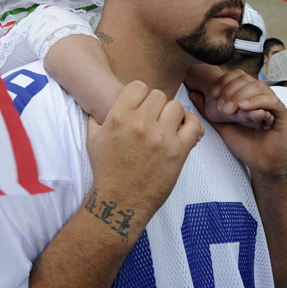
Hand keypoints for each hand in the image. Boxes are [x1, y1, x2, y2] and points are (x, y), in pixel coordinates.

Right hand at [86, 81, 203, 215]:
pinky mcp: (177, 152)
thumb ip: (97, 118)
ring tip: (167, 126)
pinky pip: (193, 125)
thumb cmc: (106, 171)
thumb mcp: (93, 139)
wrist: (119, 201)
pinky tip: (183, 129)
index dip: (141, 94)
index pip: (139, 86)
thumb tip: (99, 105)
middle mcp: (139, 124)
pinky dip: (191, 124)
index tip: (142, 106)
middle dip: (157, 105)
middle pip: (159, 95)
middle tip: (154, 119)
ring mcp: (160, 138)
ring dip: (172, 115)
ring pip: (176, 107)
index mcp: (118, 117)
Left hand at [190, 70, 286, 182]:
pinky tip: (245, 109)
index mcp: (248, 96)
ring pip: (259, 87)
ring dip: (241, 96)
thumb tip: (193, 93)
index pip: (237, 76)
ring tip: (231, 110)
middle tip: (222, 107)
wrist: (261, 164)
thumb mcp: (221, 124)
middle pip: (247, 79)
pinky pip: (272, 101)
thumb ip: (208, 109)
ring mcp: (273, 105)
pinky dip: (257, 102)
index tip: (213, 94)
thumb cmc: (244, 144)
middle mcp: (261, 97)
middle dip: (230, 90)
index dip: (224, 81)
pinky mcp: (283, 115)